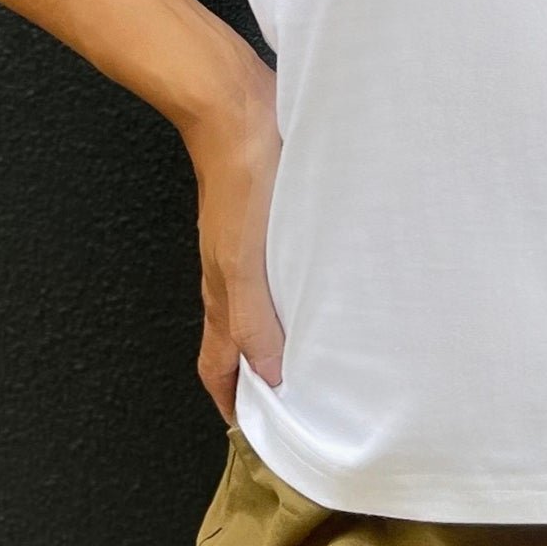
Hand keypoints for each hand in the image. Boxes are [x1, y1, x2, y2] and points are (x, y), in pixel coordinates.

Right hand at [181, 44, 286, 425]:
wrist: (239, 110)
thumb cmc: (240, 180)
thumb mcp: (245, 262)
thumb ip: (254, 322)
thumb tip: (270, 379)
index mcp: (222, 294)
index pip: (218, 366)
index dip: (232, 403)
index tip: (255, 434)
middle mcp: (233, 276)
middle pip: (238, 342)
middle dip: (259, 379)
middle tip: (295, 406)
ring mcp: (251, 247)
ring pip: (261, 307)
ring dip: (282, 338)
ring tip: (318, 357)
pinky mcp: (273, 219)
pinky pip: (282, 270)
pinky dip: (299, 295)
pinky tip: (327, 289)